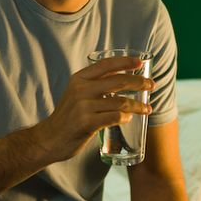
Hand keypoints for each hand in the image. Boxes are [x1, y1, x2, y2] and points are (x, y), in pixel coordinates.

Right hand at [31, 55, 153, 162]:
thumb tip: (121, 76)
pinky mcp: (87, 123)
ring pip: (121, 101)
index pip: (106, 65)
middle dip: (139, 82)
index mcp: (79, 78)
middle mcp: (81, 89)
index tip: (141, 63)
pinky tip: (129, 118)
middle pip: (118, 81)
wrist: (49, 139)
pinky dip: (125, 117)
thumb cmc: (68, 116)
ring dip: (138, 105)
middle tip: (152, 85)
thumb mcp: (76, 93)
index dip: (126, 62)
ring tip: (147, 109)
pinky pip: (115, 117)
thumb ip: (94, 84)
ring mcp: (83, 106)